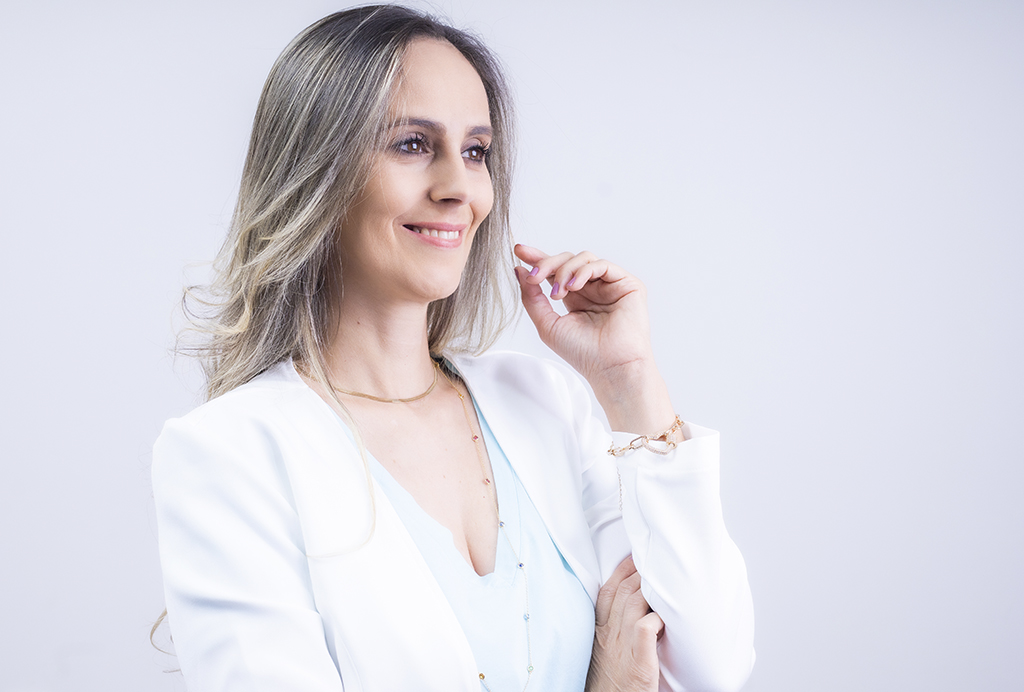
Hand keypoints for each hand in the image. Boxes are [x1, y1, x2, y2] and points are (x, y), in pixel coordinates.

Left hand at [513, 244, 674, 433]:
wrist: (610, 367)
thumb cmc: (583, 353)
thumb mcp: (548, 324)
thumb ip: (532, 298)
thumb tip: (519, 269)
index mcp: (575, 298)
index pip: (555, 271)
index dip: (538, 258)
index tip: (519, 251)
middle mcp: (593, 288)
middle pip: (567, 260)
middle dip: (546, 263)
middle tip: (533, 275)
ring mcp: (610, 285)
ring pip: (583, 258)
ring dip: (565, 269)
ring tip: (558, 292)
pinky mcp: (628, 284)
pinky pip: (602, 265)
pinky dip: (584, 271)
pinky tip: (573, 287)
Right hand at [586, 555, 663, 691]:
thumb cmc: (611, 685)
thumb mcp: (604, 653)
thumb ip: (613, 632)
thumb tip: (632, 612)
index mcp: (600, 633)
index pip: (607, 593)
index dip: (620, 571)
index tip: (632, 557)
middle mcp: (610, 636)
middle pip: (622, 592)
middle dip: (636, 571)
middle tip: (652, 558)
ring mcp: (623, 648)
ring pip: (632, 604)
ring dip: (647, 589)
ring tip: (663, 579)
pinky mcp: (638, 664)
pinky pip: (644, 630)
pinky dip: (654, 618)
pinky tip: (663, 617)